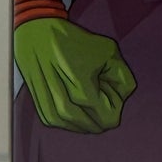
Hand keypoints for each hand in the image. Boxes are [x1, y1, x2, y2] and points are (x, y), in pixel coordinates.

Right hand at [15, 16, 136, 132]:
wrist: (37, 33)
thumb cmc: (73, 40)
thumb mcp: (109, 50)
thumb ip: (124, 78)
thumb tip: (122, 98)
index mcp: (82, 94)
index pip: (110, 120)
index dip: (114, 104)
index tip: (106, 86)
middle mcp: (64, 108)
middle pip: (96, 126)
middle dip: (101, 111)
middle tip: (96, 88)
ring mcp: (51, 112)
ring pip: (80, 128)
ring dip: (87, 116)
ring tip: (83, 91)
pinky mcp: (42, 112)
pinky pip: (65, 125)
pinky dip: (74, 118)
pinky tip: (73, 100)